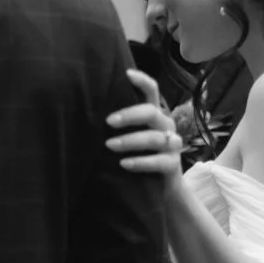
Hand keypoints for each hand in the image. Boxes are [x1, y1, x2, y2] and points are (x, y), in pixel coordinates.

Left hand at [107, 68, 182, 185]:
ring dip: (130, 141)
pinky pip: (159, 161)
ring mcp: (172, 145)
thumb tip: (89, 114)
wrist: (160, 189)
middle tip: (108, 122)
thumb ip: (118, 126)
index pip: (152, 91)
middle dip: (129, 115)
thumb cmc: (138, 157)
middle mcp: (165, 126)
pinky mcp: (173, 165)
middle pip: (151, 113)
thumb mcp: (128, 138)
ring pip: (154, 138)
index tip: (126, 73)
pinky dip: (140, 162)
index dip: (142, 81)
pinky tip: (124, 163)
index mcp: (154, 115)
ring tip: (110, 145)